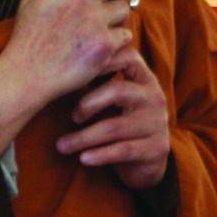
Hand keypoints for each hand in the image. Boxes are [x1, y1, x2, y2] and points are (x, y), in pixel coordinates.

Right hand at [0, 0, 130, 150]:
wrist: (27, 75)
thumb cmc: (27, 40)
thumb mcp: (32, 1)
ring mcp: (93, 21)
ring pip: (124, 7)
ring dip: (116, 16)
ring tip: (99, 29)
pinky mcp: (105, 45)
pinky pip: (125, 34)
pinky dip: (117, 41)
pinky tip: (101, 48)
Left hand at [55, 46, 168, 189]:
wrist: (148, 159)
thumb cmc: (122, 120)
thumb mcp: (114, 98)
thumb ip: (97, 81)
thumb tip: (58, 68)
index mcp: (144, 78)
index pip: (127, 56)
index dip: (100, 61)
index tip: (74, 72)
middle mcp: (154, 96)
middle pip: (117, 91)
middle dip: (88, 103)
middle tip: (72, 116)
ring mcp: (158, 123)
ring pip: (114, 127)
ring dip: (83, 137)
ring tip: (62, 145)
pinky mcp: (157, 148)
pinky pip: (123, 150)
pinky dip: (99, 155)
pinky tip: (83, 158)